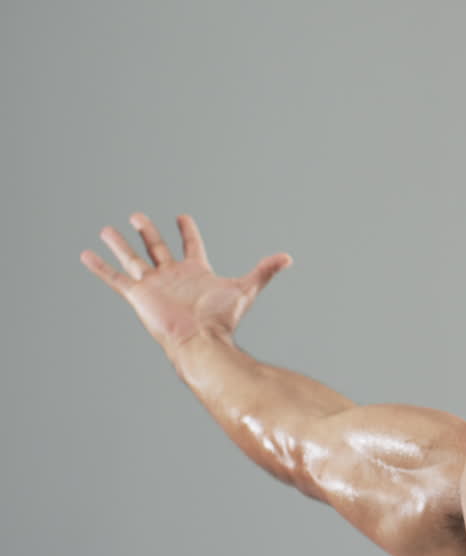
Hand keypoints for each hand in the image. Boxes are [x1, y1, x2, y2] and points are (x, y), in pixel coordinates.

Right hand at [81, 213, 290, 353]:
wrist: (201, 340)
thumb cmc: (222, 319)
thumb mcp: (247, 288)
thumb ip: (265, 271)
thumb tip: (289, 257)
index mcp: (196, 272)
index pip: (191, 246)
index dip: (187, 231)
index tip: (183, 217)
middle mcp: (173, 276)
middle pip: (158, 248)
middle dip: (149, 231)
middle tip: (138, 215)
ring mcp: (154, 285)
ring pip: (133, 258)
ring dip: (120, 243)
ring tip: (108, 228)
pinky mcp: (137, 295)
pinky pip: (115, 278)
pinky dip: (100, 267)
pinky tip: (86, 255)